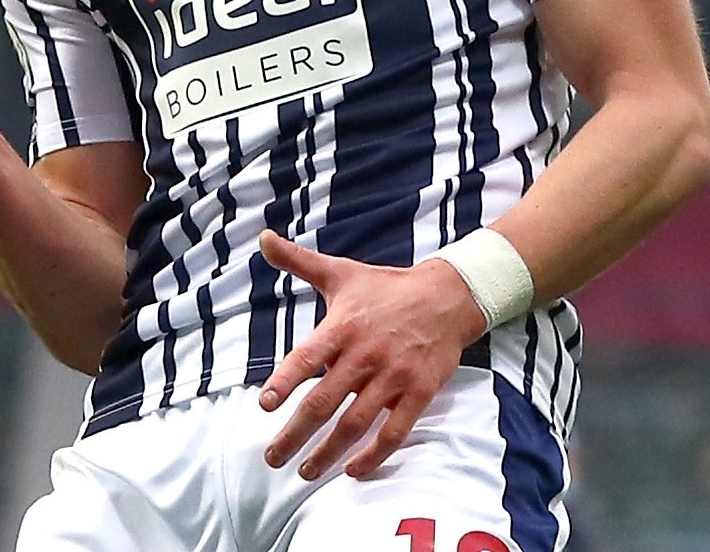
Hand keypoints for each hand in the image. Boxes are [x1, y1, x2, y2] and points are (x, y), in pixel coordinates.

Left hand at [256, 230, 485, 480]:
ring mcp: (394, 376)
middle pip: (325, 402)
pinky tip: (352, 470)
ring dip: (327, 452)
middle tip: (272, 458)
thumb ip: (298, 261)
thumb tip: (262, 237)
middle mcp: (366, 354)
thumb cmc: (386, 288)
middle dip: (295, 434)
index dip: (285, 382)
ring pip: (355, 423)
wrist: (447, 296)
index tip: (265, 406)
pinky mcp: (419, 392)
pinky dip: (373, 455)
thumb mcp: (341, 272)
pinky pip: (394, 431)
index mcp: (343, 326)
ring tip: (304, 471)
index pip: (307, 357)